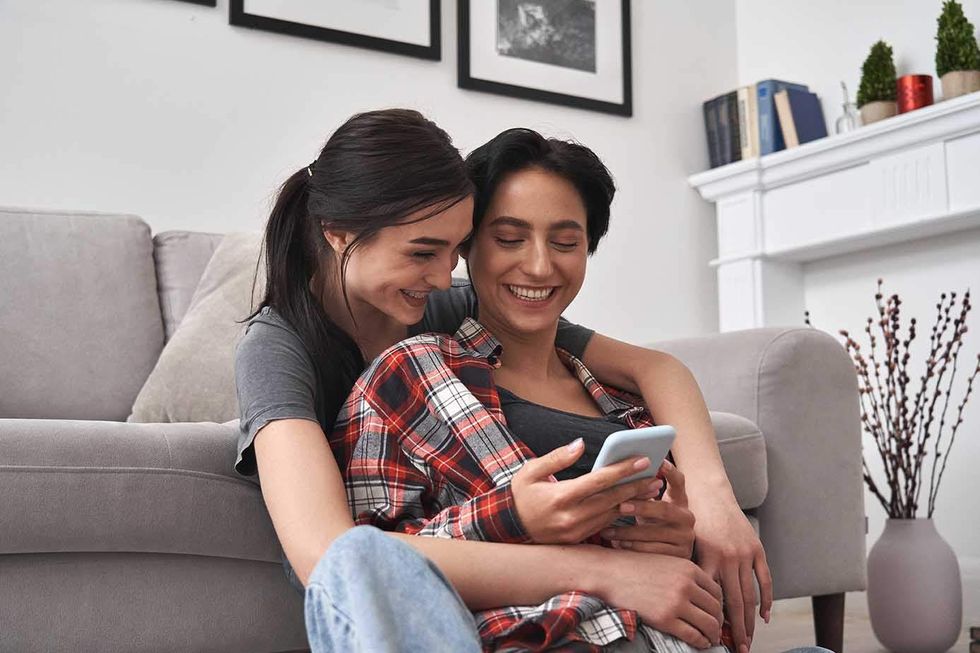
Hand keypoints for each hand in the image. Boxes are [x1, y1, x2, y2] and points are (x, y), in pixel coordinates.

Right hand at [511, 438, 661, 543]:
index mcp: (561, 497)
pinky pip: (605, 524)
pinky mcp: (578, 539)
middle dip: (636, 486)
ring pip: (612, 514)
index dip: (622, 470)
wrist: (510, 528)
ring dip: (634, 501)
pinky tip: (634, 503)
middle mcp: (572, 516)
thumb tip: (580, 444)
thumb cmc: (521, 495)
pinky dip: (621, 513)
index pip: (599, 480)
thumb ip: (557, 457)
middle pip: (611, 499)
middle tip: (655, 475)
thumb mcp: (531, 471)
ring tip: (652, 489)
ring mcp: (576, 531)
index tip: (642, 460)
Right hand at [594, 548, 723, 649]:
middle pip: (716, 609)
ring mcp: (676, 602)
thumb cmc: (634, 567)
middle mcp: (686, 585)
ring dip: (712, 635)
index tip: (715, 614)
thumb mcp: (666, 562)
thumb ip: (685, 575)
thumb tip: (701, 595)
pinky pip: (693, 635)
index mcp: (689, 568)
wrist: (609, 573)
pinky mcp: (665, 619)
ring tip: (709, 638)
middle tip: (715, 629)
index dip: (719, 606)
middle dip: (718, 622)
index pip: (717, 591)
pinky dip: (700, 642)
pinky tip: (699, 643)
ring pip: (709, 624)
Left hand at [599, 460, 695, 557]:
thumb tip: (617, 472)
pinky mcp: (680, 556)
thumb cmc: (653, 522)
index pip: (679, 482)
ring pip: (654, 534)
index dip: (670, 472)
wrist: (668, 552)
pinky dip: (634, 548)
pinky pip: (653, 551)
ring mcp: (685, 538)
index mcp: (680, 500)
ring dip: (628, 532)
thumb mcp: (651, 506)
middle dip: (641, 507)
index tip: (659, 462)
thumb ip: (642, 492)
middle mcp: (687, 518)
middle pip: (665, 509)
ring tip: (607, 531)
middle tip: (620, 506)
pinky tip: (618, 544)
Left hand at [690, 498, 772, 652]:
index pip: (714, 599)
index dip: (716, 621)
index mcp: (707, 558)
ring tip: (749, 640)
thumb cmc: (690, 520)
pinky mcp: (756, 549)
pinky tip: (764, 616)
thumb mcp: (685, 544)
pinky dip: (766, 599)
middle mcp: (728, 558)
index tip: (715, 639)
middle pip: (735, 602)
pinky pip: (765, 579)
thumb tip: (690, 601)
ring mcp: (745, 554)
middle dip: (737, 630)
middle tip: (740, 650)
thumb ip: (690, 570)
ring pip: (750, 595)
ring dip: (751, 620)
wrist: (709, 493)